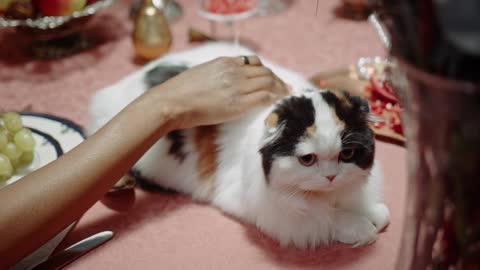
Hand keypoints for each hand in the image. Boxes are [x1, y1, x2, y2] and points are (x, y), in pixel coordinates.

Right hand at [150, 56, 287, 128]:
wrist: (173, 102)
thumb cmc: (181, 90)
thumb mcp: (203, 72)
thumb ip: (219, 73)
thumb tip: (229, 81)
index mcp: (225, 62)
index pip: (254, 62)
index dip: (266, 71)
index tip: (272, 78)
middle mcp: (234, 72)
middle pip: (265, 72)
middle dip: (278, 80)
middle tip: (285, 88)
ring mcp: (237, 87)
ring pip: (268, 83)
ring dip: (279, 89)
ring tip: (285, 95)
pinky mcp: (238, 103)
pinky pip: (263, 97)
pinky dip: (273, 98)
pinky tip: (277, 102)